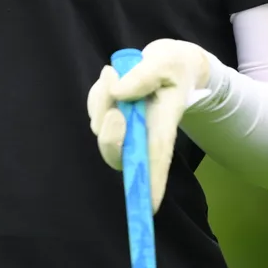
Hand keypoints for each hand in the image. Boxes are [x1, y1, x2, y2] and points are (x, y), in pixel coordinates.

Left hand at [85, 38, 211, 213]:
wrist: (169, 62)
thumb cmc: (174, 66)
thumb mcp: (166, 60)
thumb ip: (144, 74)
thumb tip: (118, 93)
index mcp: (163, 125)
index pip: (156, 158)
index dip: (152, 182)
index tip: (149, 206)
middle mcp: (142, 133)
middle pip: (118, 154)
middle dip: (109, 135)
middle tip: (113, 100)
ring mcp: (124, 127)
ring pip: (101, 127)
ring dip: (101, 99)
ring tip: (114, 71)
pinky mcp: (110, 116)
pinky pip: (94, 109)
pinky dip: (97, 93)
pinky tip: (111, 76)